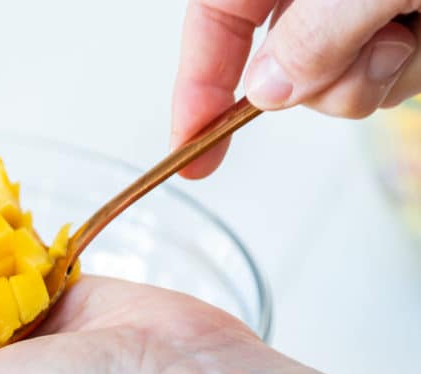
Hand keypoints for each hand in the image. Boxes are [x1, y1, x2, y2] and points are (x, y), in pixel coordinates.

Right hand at [172, 1, 420, 178]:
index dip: (196, 82)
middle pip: (279, 60)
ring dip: (374, 80)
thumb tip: (266, 92)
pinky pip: (383, 77)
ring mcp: (356, 8)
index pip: (214, 15)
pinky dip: (405, 72)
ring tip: (413, 28)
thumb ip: (310, 35)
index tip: (189, 146)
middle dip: (322, 85)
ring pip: (335, 81)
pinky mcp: (396, 25)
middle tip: (374, 52)